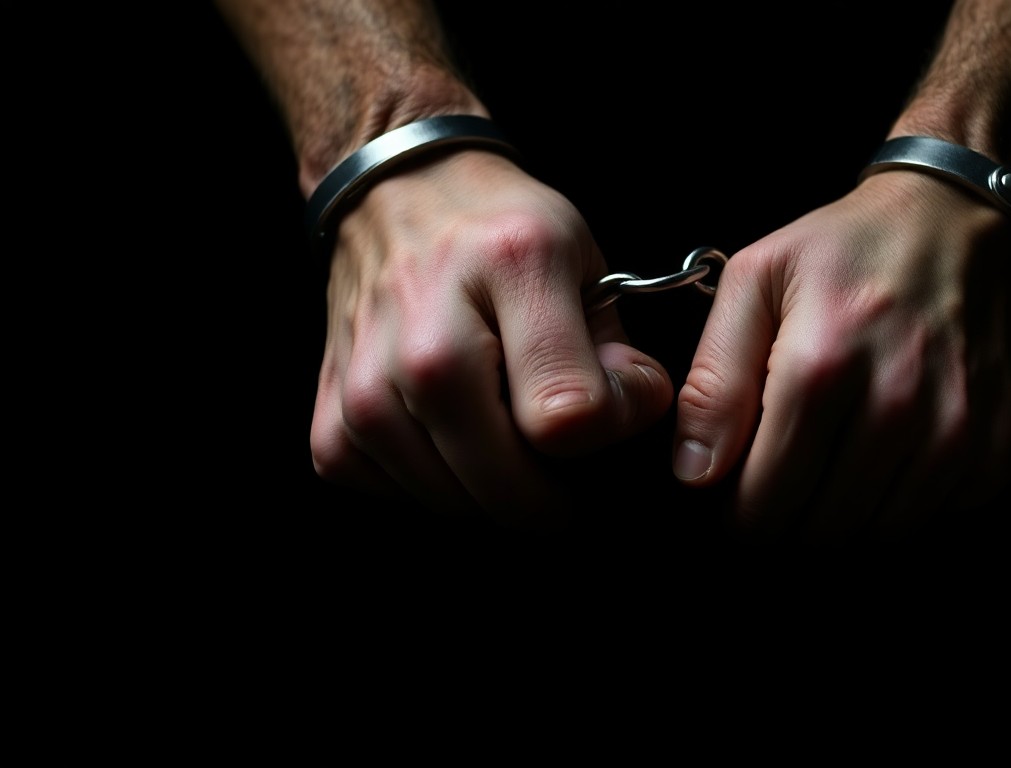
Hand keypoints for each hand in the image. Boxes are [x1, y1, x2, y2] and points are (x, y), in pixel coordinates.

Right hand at [308, 150, 673, 530]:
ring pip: (456, 504)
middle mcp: (429, 339)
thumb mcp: (582, 259)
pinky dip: (435, 485)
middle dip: (554, 489)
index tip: (614, 401)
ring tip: (501, 430)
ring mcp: (370, 387)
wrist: (394, 196)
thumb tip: (631, 414)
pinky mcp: (331, 424)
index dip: (613, 424)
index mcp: (512, 271)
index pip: (568, 415)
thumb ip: (618, 349)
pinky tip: (448, 433)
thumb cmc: (498, 232)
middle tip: (560, 450)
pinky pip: (399, 500)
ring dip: (493, 491)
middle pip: (506, 484)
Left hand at [673, 170, 1010, 540]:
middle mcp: (896, 407)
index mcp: (821, 367)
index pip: (764, 503)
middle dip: (791, 517)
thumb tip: (695, 473)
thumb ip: (714, 380)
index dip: (740, 514)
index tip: (739, 494)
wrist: (958, 216)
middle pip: (821, 529)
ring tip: (837, 461)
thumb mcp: (755, 282)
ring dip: (848, 513)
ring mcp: (956, 430)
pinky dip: (909, 499)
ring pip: (879, 534)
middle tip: (786, 476)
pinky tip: (894, 451)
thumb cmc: (845, 248)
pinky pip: (938, 516)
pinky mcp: (997, 444)